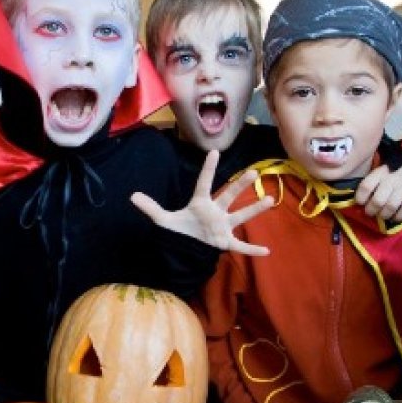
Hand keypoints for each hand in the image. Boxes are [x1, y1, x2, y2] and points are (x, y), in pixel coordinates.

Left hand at [130, 150, 274, 255]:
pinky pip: (241, 245)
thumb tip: (132, 195)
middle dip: (240, 185)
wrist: (186, 249)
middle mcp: (215, 211)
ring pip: (241, 215)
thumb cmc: (180, 231)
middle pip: (229, 195)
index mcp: (200, 203)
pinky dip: (253, 249)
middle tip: (253, 171)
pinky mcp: (225, 241)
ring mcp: (223, 226)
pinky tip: (267, 250)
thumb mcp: (163, 220)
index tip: (213, 152)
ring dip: (254, 209)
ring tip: (270, 199)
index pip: (204, 183)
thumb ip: (151, 208)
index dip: (208, 169)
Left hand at [357, 157, 401, 222]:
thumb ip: (370, 186)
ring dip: (384, 215)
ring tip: (382, 216)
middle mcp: (392, 180)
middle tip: (370, 213)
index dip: (360, 197)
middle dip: (371, 210)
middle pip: (378, 200)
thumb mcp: (380, 175)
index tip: (360, 203)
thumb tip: (357, 204)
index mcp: (380, 173)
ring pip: (391, 206)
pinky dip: (398, 216)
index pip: (366, 186)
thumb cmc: (392, 175)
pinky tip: (394, 217)